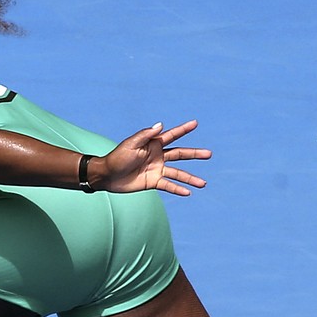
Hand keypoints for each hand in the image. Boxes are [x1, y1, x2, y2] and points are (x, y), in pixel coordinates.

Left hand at [95, 120, 210, 195]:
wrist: (107, 175)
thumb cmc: (117, 157)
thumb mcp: (131, 144)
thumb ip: (146, 135)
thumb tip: (161, 125)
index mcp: (153, 144)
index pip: (172, 135)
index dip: (183, 129)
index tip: (195, 123)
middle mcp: (158, 156)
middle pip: (180, 154)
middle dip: (194, 154)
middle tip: (209, 154)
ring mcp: (157, 170)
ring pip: (178, 173)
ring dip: (190, 178)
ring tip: (203, 183)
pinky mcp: (153, 182)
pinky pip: (168, 186)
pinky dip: (178, 189)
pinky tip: (188, 193)